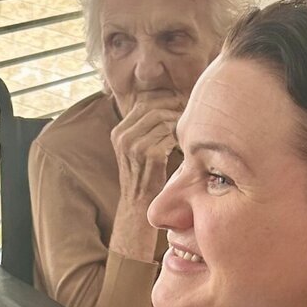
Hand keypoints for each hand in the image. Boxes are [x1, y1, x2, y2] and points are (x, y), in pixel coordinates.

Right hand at [110, 92, 183, 213]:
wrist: (138, 206)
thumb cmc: (143, 176)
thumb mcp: (135, 149)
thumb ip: (143, 128)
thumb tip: (165, 103)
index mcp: (118, 132)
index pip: (143, 103)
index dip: (164, 100)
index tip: (179, 103)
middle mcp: (123, 137)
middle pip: (153, 108)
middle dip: (173, 107)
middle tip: (188, 111)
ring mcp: (135, 146)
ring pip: (163, 119)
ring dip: (179, 120)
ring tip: (188, 126)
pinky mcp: (150, 154)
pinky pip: (170, 134)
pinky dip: (181, 135)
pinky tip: (185, 141)